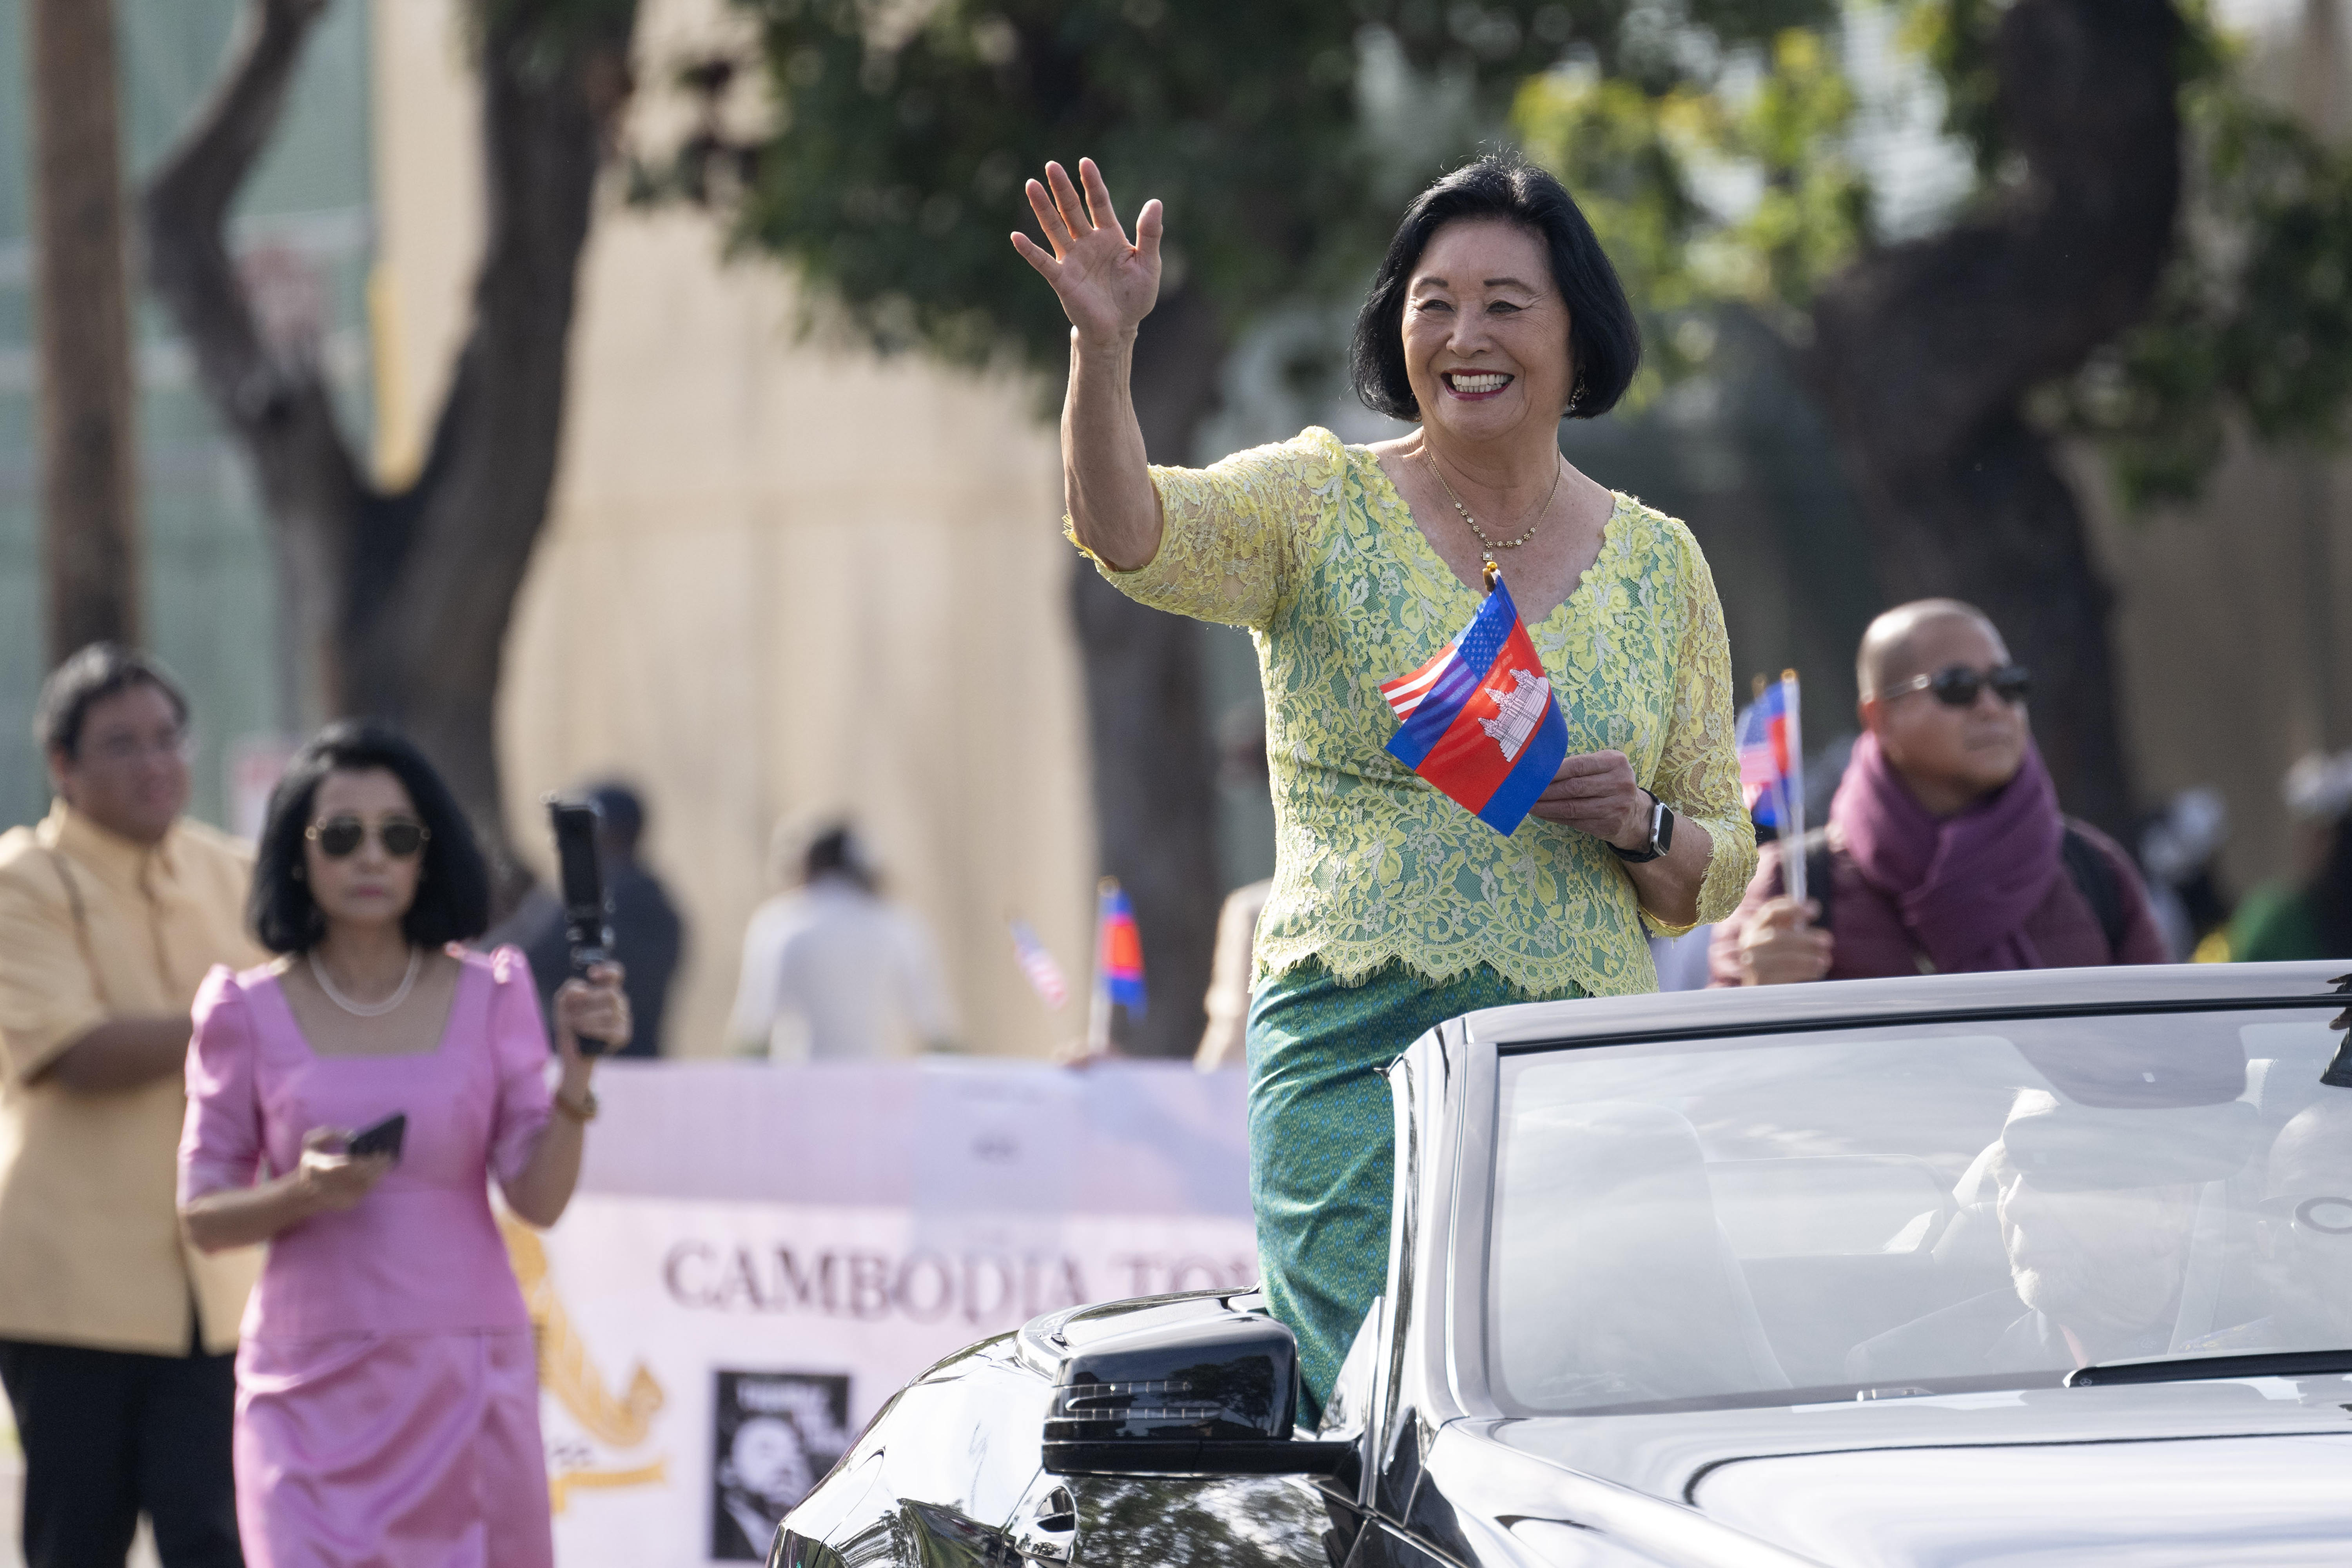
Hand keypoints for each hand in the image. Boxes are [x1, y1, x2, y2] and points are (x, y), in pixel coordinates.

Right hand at [294, 1128, 391, 1213]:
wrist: (304, 1192)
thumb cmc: (310, 1162)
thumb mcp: (311, 1141)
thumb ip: (330, 1133)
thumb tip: (353, 1135)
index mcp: (322, 1168)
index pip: (350, 1164)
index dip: (366, 1157)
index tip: (378, 1148)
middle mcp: (332, 1185)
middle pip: (363, 1173)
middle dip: (378, 1163)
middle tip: (388, 1152)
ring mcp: (341, 1196)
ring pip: (369, 1183)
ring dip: (381, 1171)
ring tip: (389, 1159)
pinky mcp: (349, 1204)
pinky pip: (368, 1190)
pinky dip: (377, 1179)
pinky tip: (383, 1169)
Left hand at [553, 963, 629, 1086]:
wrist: (571, 1052)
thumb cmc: (569, 1024)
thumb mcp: (563, 1003)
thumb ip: (570, 989)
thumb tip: (584, 990)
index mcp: (606, 990)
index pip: (616, 973)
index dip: (609, 970)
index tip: (592, 975)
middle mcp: (619, 1002)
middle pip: (611, 993)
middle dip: (589, 1003)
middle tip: (574, 1012)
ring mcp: (623, 1019)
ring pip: (609, 1013)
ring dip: (585, 1019)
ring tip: (576, 1025)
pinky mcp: (622, 1034)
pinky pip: (609, 1029)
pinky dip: (592, 1030)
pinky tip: (583, 1032)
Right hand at [1011, 158, 1161, 346]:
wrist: (1119, 328)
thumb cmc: (1134, 297)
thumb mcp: (1148, 264)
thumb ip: (1150, 234)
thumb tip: (1155, 203)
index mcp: (1110, 235)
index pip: (1099, 202)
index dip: (1092, 183)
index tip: (1085, 162)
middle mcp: (1088, 242)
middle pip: (1072, 209)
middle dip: (1062, 188)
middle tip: (1051, 165)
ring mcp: (1073, 259)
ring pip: (1055, 227)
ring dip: (1043, 207)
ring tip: (1031, 185)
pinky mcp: (1062, 279)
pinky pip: (1043, 262)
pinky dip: (1029, 250)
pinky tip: (1016, 237)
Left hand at [1530, 750, 1649, 847]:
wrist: (1635, 814)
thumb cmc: (1610, 784)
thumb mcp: (1603, 767)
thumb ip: (1579, 766)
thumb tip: (1541, 770)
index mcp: (1616, 762)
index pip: (1578, 765)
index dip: (1553, 771)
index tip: (1533, 773)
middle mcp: (1619, 783)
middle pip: (1574, 787)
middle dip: (1545, 790)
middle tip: (1524, 790)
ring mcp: (1616, 806)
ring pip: (1572, 807)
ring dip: (1546, 806)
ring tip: (1528, 803)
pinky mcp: (1608, 825)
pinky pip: (1574, 821)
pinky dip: (1554, 817)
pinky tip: (1541, 813)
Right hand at [1737, 897, 1833, 985]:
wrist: (1760, 992)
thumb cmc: (1777, 960)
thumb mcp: (1781, 939)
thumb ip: (1792, 924)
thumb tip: (1812, 907)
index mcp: (1754, 927)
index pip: (1771, 911)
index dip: (1793, 908)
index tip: (1814, 910)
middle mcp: (1749, 943)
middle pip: (1778, 937)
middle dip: (1806, 938)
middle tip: (1828, 940)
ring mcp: (1752, 963)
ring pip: (1784, 957)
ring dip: (1809, 957)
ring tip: (1826, 959)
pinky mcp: (1760, 981)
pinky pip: (1786, 974)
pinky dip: (1805, 971)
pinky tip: (1817, 971)